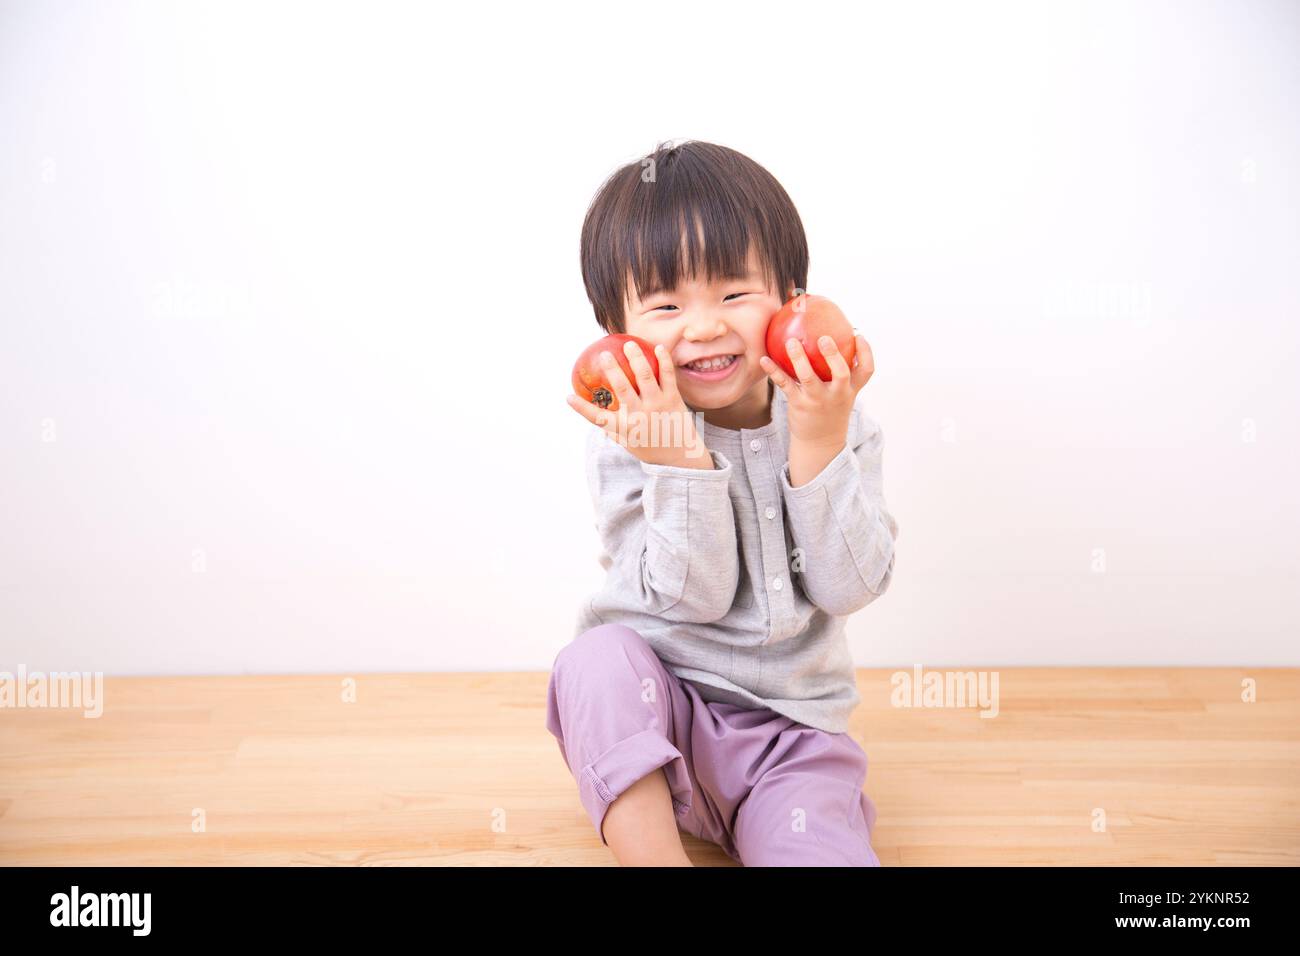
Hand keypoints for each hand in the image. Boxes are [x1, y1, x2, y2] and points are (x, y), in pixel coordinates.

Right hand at [565, 339, 710, 467]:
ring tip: (629, 344)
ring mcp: (657, 405)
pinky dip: (663, 360)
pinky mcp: (673, 399)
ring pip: (645, 376)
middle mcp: (640, 415)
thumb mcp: (629, 443)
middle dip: (611, 370)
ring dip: (636, 358)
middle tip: (604, 355)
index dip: (581, 408)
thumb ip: (613, 428)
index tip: (569, 397)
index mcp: (625, 428)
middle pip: (622, 388)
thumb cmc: (651, 448)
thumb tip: (596, 414)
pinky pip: (668, 375)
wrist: (682, 457)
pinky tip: (659, 348)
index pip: (598, 418)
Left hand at [759, 332, 873, 448]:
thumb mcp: (842, 395)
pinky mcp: (799, 404)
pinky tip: (764, 360)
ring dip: (799, 359)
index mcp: (850, 389)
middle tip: (823, 338)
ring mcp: (817, 400)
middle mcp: (837, 394)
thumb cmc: (830, 410)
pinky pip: (785, 384)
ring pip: (808, 378)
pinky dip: (774, 371)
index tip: (857, 335)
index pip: (866, 370)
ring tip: (791, 342)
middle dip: (833, 355)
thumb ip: (840, 373)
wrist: (820, 443)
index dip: (865, 352)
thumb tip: (831, 339)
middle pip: (841, 373)